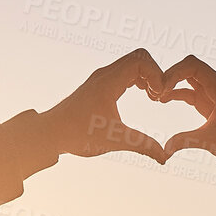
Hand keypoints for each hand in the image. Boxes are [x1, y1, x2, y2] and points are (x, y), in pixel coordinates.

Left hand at [37, 48, 168, 162]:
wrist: (51, 133)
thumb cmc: (78, 134)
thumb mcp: (114, 139)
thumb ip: (142, 145)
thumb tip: (164, 158)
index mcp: (108, 82)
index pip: (141, 61)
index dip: (156, 75)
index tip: (159, 96)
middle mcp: (104, 74)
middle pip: (139, 57)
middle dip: (155, 73)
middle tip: (158, 96)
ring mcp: (101, 78)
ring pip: (131, 63)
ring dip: (146, 75)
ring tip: (152, 97)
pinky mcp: (99, 85)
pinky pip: (124, 71)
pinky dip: (137, 78)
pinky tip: (142, 95)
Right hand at [158, 56, 215, 195]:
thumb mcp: (208, 140)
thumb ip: (184, 141)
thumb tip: (164, 150)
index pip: (193, 65)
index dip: (174, 72)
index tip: (161, 88)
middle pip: (190, 67)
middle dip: (171, 75)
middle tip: (155, 90)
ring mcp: (214, 93)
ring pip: (190, 78)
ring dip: (173, 84)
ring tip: (156, 95)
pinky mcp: (211, 103)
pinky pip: (192, 91)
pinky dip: (178, 93)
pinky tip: (164, 100)